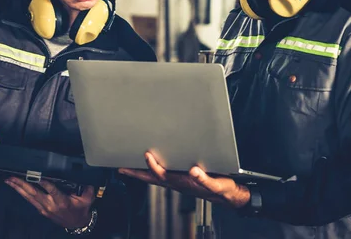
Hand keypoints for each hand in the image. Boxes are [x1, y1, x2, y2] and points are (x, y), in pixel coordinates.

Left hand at [5, 178, 94, 228]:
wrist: (77, 224)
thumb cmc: (81, 209)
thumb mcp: (87, 199)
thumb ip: (87, 189)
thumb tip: (88, 181)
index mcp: (62, 201)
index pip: (51, 190)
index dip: (44, 183)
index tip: (36, 176)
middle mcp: (51, 205)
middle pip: (34, 193)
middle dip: (22, 184)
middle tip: (12, 177)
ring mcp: (44, 208)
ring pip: (29, 197)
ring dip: (18, 188)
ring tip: (9, 181)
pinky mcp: (42, 210)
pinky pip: (30, 200)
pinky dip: (22, 193)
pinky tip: (16, 188)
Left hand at [119, 152, 249, 208]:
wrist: (228, 195)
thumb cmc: (222, 189)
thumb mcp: (216, 184)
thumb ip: (205, 179)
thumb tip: (194, 170)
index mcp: (183, 183)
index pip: (162, 175)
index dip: (153, 166)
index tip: (147, 155)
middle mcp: (177, 183)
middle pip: (152, 178)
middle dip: (136, 174)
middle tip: (122, 169)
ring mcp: (178, 182)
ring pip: (155, 178)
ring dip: (141, 173)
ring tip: (130, 167)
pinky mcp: (182, 179)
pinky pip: (162, 176)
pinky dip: (153, 171)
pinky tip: (149, 166)